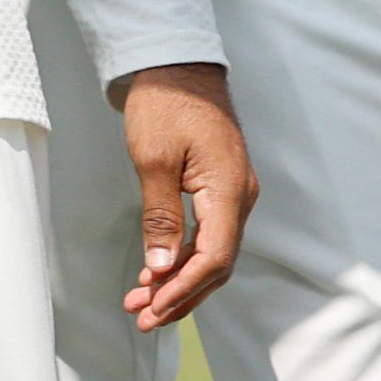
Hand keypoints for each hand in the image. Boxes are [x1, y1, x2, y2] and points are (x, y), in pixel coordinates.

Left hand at [115, 60, 254, 332]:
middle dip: (181, 295)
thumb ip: (161, 215)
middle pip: (218, 263)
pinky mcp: (222, 186)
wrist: (177, 64)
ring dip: (180, 280)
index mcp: (228, 187)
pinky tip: (157, 269)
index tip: (153, 308)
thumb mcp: (153, 158)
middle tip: (142, 317)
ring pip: (214, 251)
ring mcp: (234, 190)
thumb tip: (161, 267)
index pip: (216, 256)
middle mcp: (240, 194)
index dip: (185, 289)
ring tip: (140, 300)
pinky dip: (184, 257)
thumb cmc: (165, 102)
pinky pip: (210, 233)